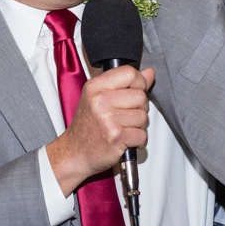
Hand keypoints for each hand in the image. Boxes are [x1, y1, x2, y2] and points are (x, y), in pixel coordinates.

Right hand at [45, 66, 155, 193]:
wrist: (75, 152)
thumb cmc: (88, 126)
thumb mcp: (100, 97)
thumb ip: (126, 84)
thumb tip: (149, 72)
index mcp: (95, 86)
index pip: (130, 73)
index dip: (139, 83)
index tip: (133, 93)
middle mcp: (100, 100)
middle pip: (141, 96)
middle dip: (140, 108)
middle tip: (126, 117)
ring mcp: (108, 119)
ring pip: (143, 116)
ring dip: (139, 126)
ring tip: (124, 129)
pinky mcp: (116, 137)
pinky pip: (142, 135)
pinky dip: (138, 141)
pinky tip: (126, 140)